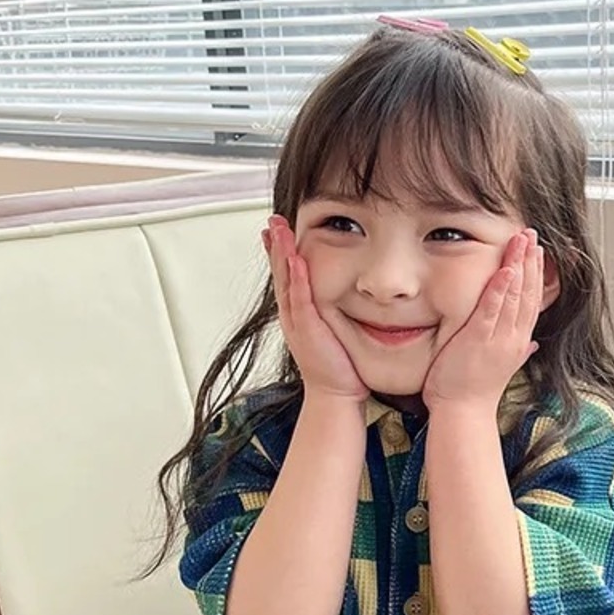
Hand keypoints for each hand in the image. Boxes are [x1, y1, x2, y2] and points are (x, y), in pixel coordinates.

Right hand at [264, 216, 366, 403]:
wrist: (335, 393)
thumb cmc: (337, 365)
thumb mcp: (329, 330)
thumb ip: (329, 311)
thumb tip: (340, 293)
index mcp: (297, 314)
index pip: (286, 277)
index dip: (279, 253)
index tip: (276, 230)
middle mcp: (292, 315)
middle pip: (280, 274)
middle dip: (275, 246)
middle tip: (273, 221)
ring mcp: (297, 322)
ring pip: (286, 281)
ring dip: (282, 254)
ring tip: (279, 230)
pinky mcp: (308, 329)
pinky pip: (300, 300)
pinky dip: (298, 279)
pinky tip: (297, 260)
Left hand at [423, 230, 541, 410]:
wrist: (463, 414)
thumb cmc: (474, 393)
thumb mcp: (501, 368)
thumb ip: (518, 353)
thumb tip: (532, 345)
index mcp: (518, 342)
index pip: (531, 301)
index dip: (536, 274)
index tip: (537, 251)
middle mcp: (513, 338)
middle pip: (528, 293)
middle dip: (531, 261)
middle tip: (532, 234)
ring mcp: (498, 339)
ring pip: (514, 296)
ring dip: (519, 266)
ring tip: (523, 241)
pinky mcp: (479, 340)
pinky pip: (492, 310)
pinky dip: (500, 289)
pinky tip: (506, 270)